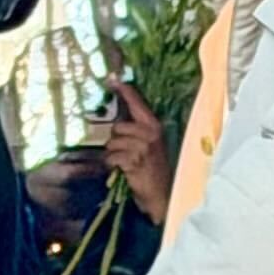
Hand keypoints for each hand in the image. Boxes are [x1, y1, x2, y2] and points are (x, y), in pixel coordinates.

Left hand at [99, 83, 172, 215]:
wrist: (162, 196)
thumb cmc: (153, 171)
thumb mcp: (150, 146)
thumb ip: (138, 131)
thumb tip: (118, 122)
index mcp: (154, 126)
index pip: (137, 103)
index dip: (124, 90)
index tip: (112, 78)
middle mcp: (149, 133)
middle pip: (117, 127)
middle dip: (115, 141)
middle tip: (125, 154)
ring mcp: (142, 147)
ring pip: (112, 143)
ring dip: (113, 155)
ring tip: (125, 165)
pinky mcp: (133, 160)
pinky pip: (111, 157)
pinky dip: (112, 165)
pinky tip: (123, 171)